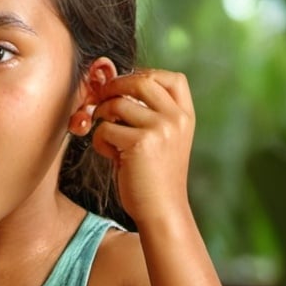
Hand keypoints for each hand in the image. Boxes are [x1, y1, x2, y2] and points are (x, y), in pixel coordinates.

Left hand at [90, 69, 194, 225]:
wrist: (162, 210)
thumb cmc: (154, 176)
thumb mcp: (162, 139)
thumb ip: (147, 113)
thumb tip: (110, 85)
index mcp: (185, 116)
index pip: (173, 78)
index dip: (145, 75)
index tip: (126, 87)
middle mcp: (176, 119)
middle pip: (141, 81)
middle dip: (114, 87)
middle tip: (100, 100)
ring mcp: (160, 129)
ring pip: (117, 104)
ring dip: (103, 117)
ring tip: (108, 138)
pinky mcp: (139, 143)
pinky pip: (105, 129)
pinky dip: (100, 142)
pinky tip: (112, 157)